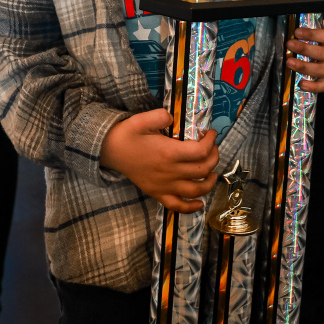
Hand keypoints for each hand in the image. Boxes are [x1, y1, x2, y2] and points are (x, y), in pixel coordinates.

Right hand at [100, 109, 219, 212]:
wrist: (109, 152)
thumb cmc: (126, 135)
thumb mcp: (141, 119)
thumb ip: (160, 116)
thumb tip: (174, 118)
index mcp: (168, 153)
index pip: (200, 151)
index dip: (211, 142)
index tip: (212, 133)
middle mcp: (170, 172)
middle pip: (202, 170)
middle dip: (214, 158)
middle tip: (213, 148)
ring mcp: (164, 186)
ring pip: (195, 190)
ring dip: (209, 183)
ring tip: (213, 173)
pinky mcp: (157, 193)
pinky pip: (177, 206)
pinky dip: (191, 207)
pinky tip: (200, 202)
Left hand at [286, 22, 323, 93]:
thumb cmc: (318, 39)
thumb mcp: (316, 28)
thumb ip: (308, 25)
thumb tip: (292, 21)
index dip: (311, 34)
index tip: (297, 31)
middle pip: (322, 53)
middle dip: (304, 49)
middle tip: (289, 44)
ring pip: (321, 70)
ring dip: (304, 67)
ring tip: (289, 62)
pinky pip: (323, 86)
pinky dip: (313, 87)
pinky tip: (301, 83)